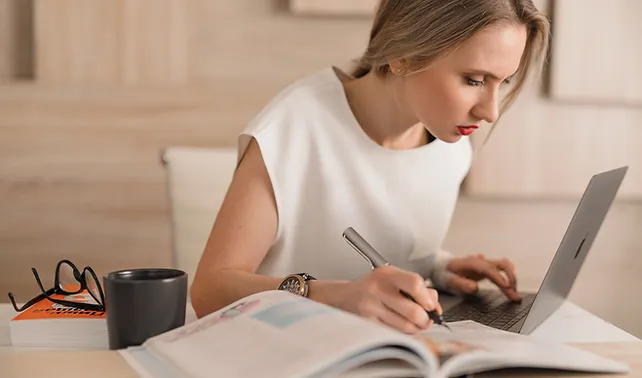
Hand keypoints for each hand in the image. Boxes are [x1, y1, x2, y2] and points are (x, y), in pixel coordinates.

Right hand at [316, 266, 441, 333]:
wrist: (345, 297)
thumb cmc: (373, 287)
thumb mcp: (393, 278)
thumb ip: (415, 287)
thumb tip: (434, 302)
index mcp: (386, 274)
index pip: (415, 284)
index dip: (428, 298)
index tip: (431, 305)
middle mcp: (377, 289)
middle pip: (413, 310)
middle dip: (425, 319)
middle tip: (426, 319)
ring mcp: (371, 308)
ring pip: (405, 326)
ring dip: (416, 328)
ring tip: (416, 324)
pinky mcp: (368, 323)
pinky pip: (394, 332)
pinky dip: (403, 332)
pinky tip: (401, 326)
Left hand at [445, 254, 521, 301]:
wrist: (441, 265)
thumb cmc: (446, 273)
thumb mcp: (450, 280)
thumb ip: (462, 284)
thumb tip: (475, 288)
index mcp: (473, 264)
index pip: (491, 270)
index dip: (500, 279)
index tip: (508, 288)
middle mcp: (482, 262)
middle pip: (503, 265)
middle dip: (511, 278)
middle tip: (514, 294)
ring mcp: (485, 263)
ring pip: (505, 266)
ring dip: (512, 278)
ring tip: (514, 293)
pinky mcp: (487, 268)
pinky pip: (502, 270)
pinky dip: (509, 278)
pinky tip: (511, 288)